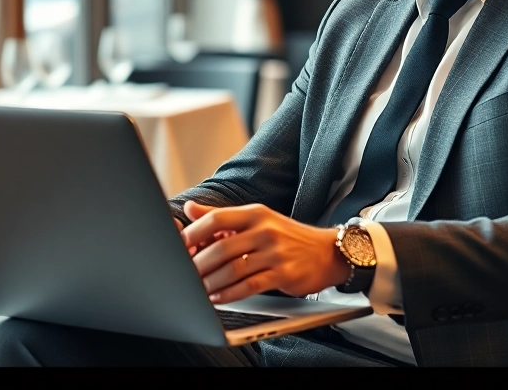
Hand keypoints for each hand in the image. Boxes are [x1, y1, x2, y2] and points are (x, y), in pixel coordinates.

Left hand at [180, 200, 350, 303]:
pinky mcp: (283, 274)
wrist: (327, 252)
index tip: (180, 246)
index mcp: (255, 213)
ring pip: (233, 269)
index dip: (194, 233)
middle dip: (199, 264)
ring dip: (211, 282)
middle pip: (221, 247)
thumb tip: (189, 209)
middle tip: (185, 274)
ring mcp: (275, 253)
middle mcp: (265, 230)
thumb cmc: (288, 237)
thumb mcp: (258, 218)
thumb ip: (223, 216)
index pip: (216, 218)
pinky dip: (229, 294)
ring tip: (198, 288)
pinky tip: (218, 297)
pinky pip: (249, 285)